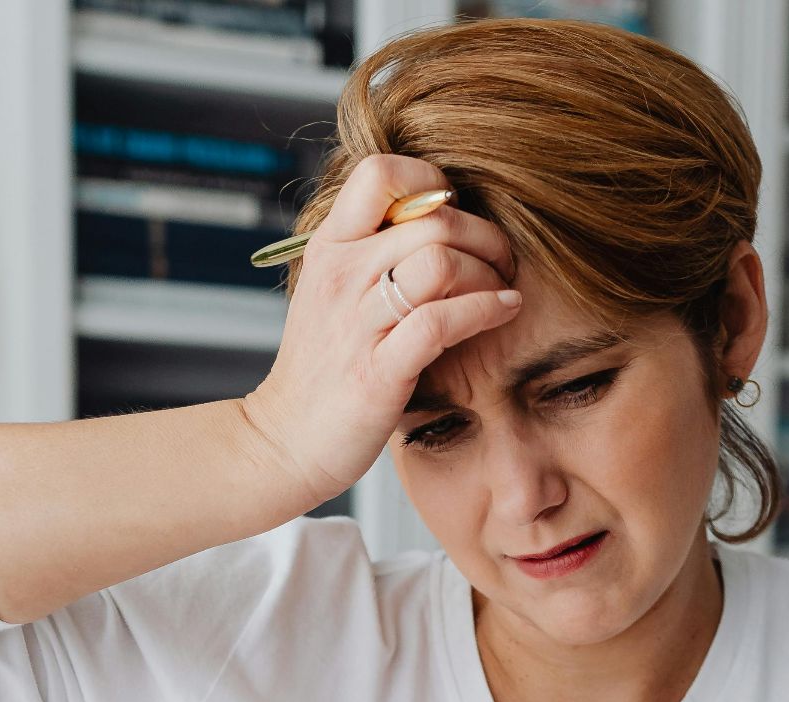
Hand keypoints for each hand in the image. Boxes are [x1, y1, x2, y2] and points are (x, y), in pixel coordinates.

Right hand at [240, 153, 521, 505]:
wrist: (284, 441)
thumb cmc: (324, 367)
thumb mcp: (336, 291)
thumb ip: (374, 250)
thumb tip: (436, 213)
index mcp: (331, 247)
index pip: (380, 173)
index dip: (431, 182)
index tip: (455, 214)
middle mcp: (341, 275)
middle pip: (432, 219)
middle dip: (485, 235)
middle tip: (501, 260)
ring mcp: (357, 322)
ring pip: (440, 262)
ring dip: (488, 272)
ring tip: (502, 287)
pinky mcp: (378, 370)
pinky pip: (439, 321)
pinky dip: (485, 310)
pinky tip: (503, 311)